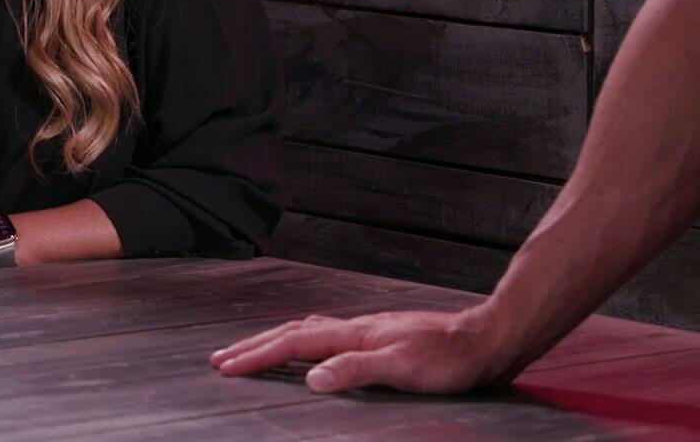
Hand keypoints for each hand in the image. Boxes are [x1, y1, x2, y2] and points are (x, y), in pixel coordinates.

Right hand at [210, 306, 520, 393]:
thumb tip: (311, 378)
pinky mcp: (379, 339)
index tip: (225, 367)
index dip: (257, 355)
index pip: (292, 342)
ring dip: (273, 342)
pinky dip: (301, 342)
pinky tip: (308, 349)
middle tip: (221, 360)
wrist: (486, 340)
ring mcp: (366, 332)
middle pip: (290, 332)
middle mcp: (353, 328)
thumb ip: (355, 369)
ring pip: (306, 331)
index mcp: (352, 334)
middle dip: (253, 346)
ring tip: (251, 352)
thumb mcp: (402, 368)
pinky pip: (325, 336)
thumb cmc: (449, 358)